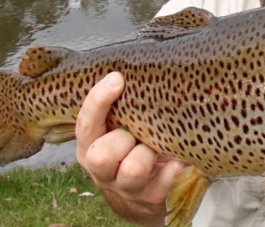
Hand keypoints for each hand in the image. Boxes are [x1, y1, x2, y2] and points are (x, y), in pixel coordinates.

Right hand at [75, 72, 187, 226]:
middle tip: (137, 133)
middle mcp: (101, 170)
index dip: (99, 100)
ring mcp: (125, 187)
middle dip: (124, 139)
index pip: (86, 123)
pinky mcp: (150, 198)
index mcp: (90, 145)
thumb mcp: (122, 123)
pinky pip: (164, 181)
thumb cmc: (134, 142)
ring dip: (149, 154)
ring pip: (133, 170)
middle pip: (101, 155)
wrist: (147, 186)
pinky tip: (179, 158)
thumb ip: (123, 104)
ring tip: (157, 147)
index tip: (117, 78)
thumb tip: (140, 66)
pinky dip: (175, 167)